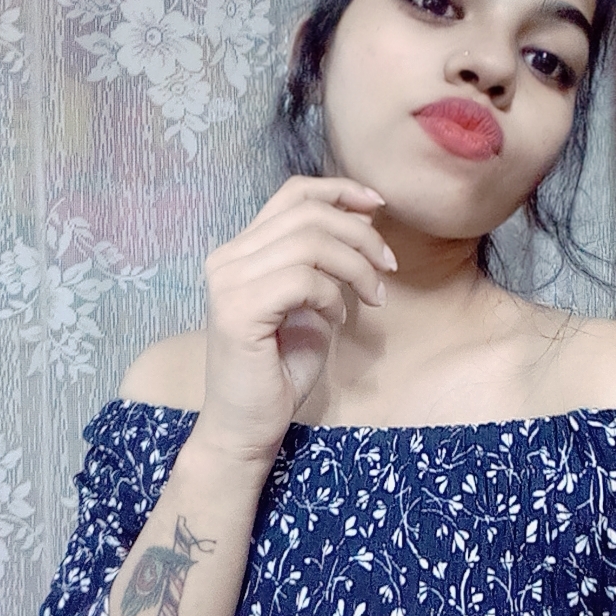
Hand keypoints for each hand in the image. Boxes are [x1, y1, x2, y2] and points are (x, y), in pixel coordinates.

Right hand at [189, 176, 396, 475]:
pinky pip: (302, 279)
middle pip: (308, 214)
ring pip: (310, 242)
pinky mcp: (238, 311)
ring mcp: (228, 283)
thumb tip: (362, 216)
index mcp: (241, 250)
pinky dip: (332, 295)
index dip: (339, 190)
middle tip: (389, 266)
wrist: (247, 425)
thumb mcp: (312, 302)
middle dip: (361, 235)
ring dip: (356, 266)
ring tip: (372, 298)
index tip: (377, 206)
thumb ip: (325, 261)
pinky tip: (337, 319)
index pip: (292, 193)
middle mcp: (227, 259)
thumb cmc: (281, 368)